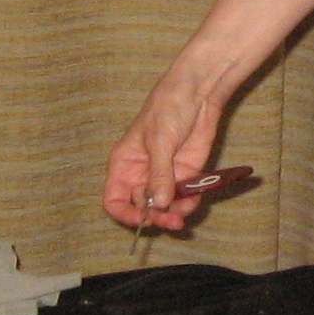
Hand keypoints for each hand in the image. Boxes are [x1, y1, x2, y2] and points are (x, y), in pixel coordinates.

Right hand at [102, 70, 227, 232]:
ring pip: (164, 207)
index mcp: (124, 165)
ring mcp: (165, 176)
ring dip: (174, 214)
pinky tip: (195, 200)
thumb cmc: (168, 108)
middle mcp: (142, 175)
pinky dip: (189, 203)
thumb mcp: (159, 140)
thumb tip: (157, 205)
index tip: (143, 221)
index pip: (115, 199)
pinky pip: (184, 197)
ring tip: (185, 213)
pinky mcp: (186, 174)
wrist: (199, 93)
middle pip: (142, 208)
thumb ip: (158, 174)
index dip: (126, 214)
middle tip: (172, 220)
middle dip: (155, 217)